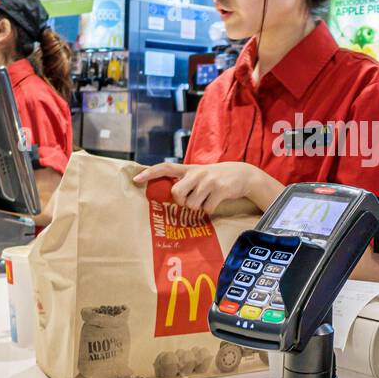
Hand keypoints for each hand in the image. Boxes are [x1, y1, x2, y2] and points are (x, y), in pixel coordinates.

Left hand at [133, 161, 273, 212]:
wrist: (243, 174)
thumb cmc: (216, 178)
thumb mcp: (199, 174)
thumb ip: (185, 181)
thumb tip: (168, 195)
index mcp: (189, 168)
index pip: (166, 167)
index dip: (150, 173)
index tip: (136, 179)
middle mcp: (197, 173)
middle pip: (177, 192)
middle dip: (181, 201)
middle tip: (189, 200)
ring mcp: (209, 181)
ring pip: (192, 204)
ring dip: (198, 207)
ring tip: (206, 199)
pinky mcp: (221, 190)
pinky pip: (207, 209)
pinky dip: (210, 210)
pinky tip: (216, 202)